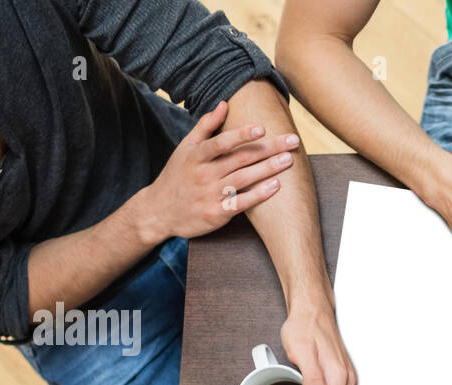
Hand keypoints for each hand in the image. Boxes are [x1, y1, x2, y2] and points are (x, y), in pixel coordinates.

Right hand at [138, 100, 298, 242]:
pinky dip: (258, 195)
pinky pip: (241, 203)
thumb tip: (224, 103)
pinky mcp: (216, 214)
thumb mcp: (185, 148)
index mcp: (196, 156)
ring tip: (289, 159)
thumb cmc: (177, 176)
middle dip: (268, 148)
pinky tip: (276, 186)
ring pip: (244, 179)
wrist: (159, 212)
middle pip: (240, 159)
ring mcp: (210, 195)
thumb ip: (205, 126)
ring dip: (268, 169)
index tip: (262, 128)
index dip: (241, 135)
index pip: (221, 143)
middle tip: (292, 141)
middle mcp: (204, 174)